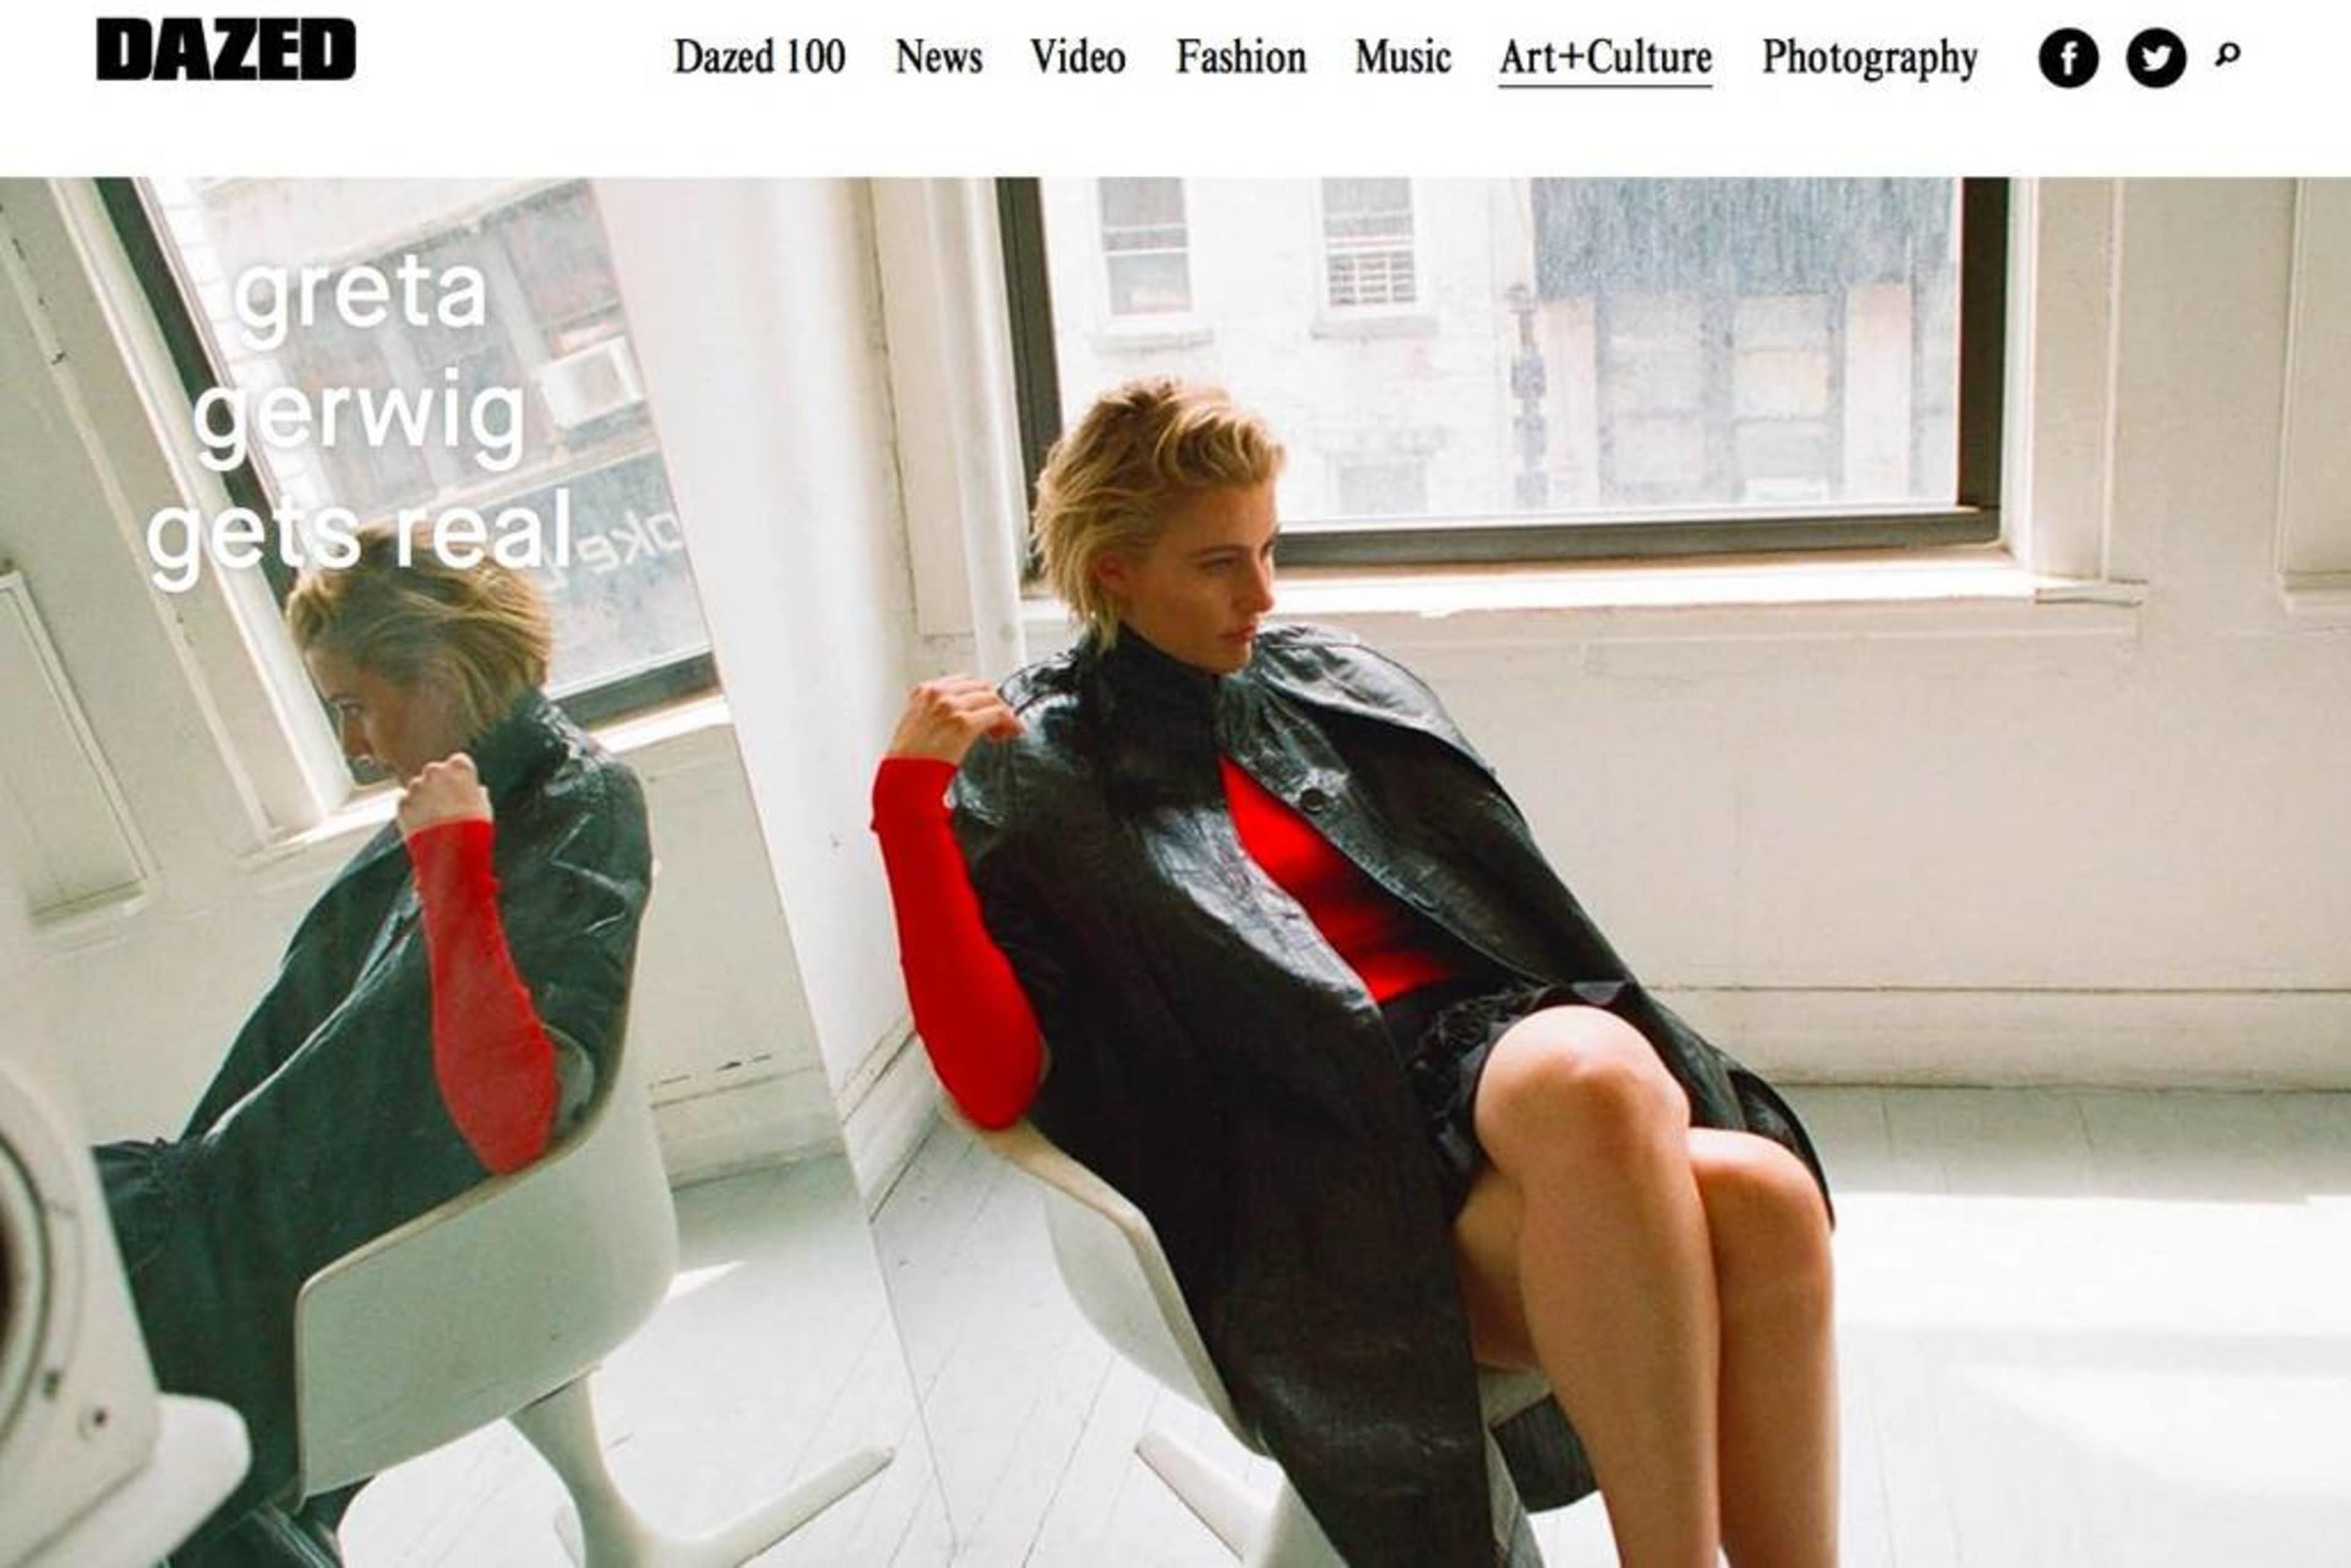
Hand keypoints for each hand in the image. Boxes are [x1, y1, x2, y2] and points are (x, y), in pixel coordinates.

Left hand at [397, 752, 492, 835]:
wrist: (452, 850)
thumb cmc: (474, 827)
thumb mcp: (484, 808)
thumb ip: (478, 795)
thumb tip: (479, 792)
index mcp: (459, 767)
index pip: (458, 762)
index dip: (460, 777)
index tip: (462, 788)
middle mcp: (435, 771)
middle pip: (435, 772)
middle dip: (438, 785)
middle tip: (446, 805)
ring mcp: (415, 786)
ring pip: (418, 787)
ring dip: (423, 798)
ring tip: (434, 819)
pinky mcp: (402, 802)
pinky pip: (405, 802)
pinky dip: (411, 811)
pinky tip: (423, 825)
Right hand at [886, 676, 1022, 766]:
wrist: (903, 777)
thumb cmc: (908, 759)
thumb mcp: (917, 723)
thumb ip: (937, 711)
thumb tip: (963, 712)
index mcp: (924, 691)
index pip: (964, 681)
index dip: (980, 696)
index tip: (985, 709)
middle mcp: (937, 694)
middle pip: (981, 687)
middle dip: (993, 704)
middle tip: (998, 723)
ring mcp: (950, 707)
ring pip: (992, 699)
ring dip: (1003, 714)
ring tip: (1002, 731)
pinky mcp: (963, 724)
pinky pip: (998, 714)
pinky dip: (1010, 722)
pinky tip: (1011, 732)